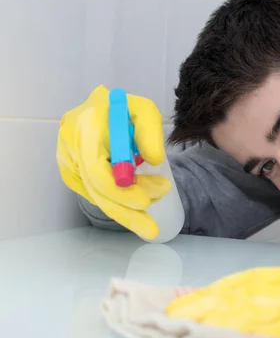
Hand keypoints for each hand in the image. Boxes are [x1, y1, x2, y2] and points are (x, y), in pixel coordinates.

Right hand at [56, 85, 170, 239]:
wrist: (102, 110)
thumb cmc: (125, 110)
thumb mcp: (144, 111)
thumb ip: (150, 132)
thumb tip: (154, 160)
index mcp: (86, 124)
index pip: (96, 168)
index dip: (120, 189)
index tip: (145, 201)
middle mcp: (71, 143)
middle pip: (96, 188)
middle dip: (126, 211)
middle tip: (152, 227)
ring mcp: (67, 159)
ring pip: (95, 196)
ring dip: (124, 211)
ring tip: (149, 222)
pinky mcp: (69, 172)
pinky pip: (93, 194)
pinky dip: (115, 204)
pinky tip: (134, 208)